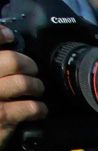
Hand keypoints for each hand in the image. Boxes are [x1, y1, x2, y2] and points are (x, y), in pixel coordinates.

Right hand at [0, 28, 45, 150]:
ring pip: (25, 82)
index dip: (1, 34)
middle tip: (31, 70)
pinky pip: (32, 106)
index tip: (9, 36)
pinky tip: (38, 110)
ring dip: (37, 86)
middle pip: (13, 60)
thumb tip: (6, 41)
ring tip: (36, 90)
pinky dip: (40, 108)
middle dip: (29, 65)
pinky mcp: (2, 116)